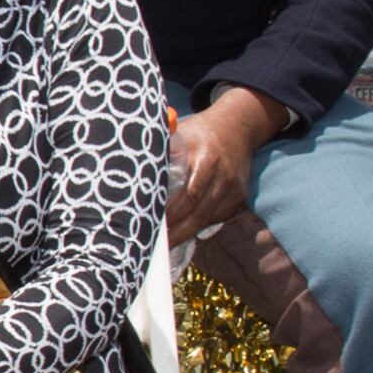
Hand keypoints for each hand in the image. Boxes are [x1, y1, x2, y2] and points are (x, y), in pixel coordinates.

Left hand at [165, 87, 290, 246]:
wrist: (238, 127)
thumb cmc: (199, 133)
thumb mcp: (180, 133)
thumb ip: (162, 150)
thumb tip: (132, 169)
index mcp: (205, 157)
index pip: (188, 193)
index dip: (170, 211)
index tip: (150, 222)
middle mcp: (222, 175)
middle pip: (198, 212)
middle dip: (176, 231)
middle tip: (153, 246)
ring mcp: (233, 188)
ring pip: (207, 218)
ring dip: (185, 233)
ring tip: (164, 246)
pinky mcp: (240, 197)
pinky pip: (217, 217)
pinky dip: (199, 226)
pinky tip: (182, 233)